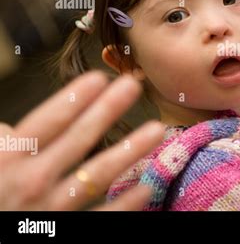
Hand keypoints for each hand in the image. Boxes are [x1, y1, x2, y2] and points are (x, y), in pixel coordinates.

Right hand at [0, 71, 164, 209]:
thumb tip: (13, 127)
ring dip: (129, 150)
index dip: (72, 100)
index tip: (99, 78)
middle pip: (77, 139)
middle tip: (133, 86)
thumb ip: (5, 144)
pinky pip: (103, 217)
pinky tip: (145, 187)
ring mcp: (52, 208)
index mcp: (9, 159)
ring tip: (156, 130)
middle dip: (107, 110)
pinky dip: (125, 203)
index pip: (46, 122)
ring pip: (97, 175)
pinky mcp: (66, 230)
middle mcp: (32, 181)